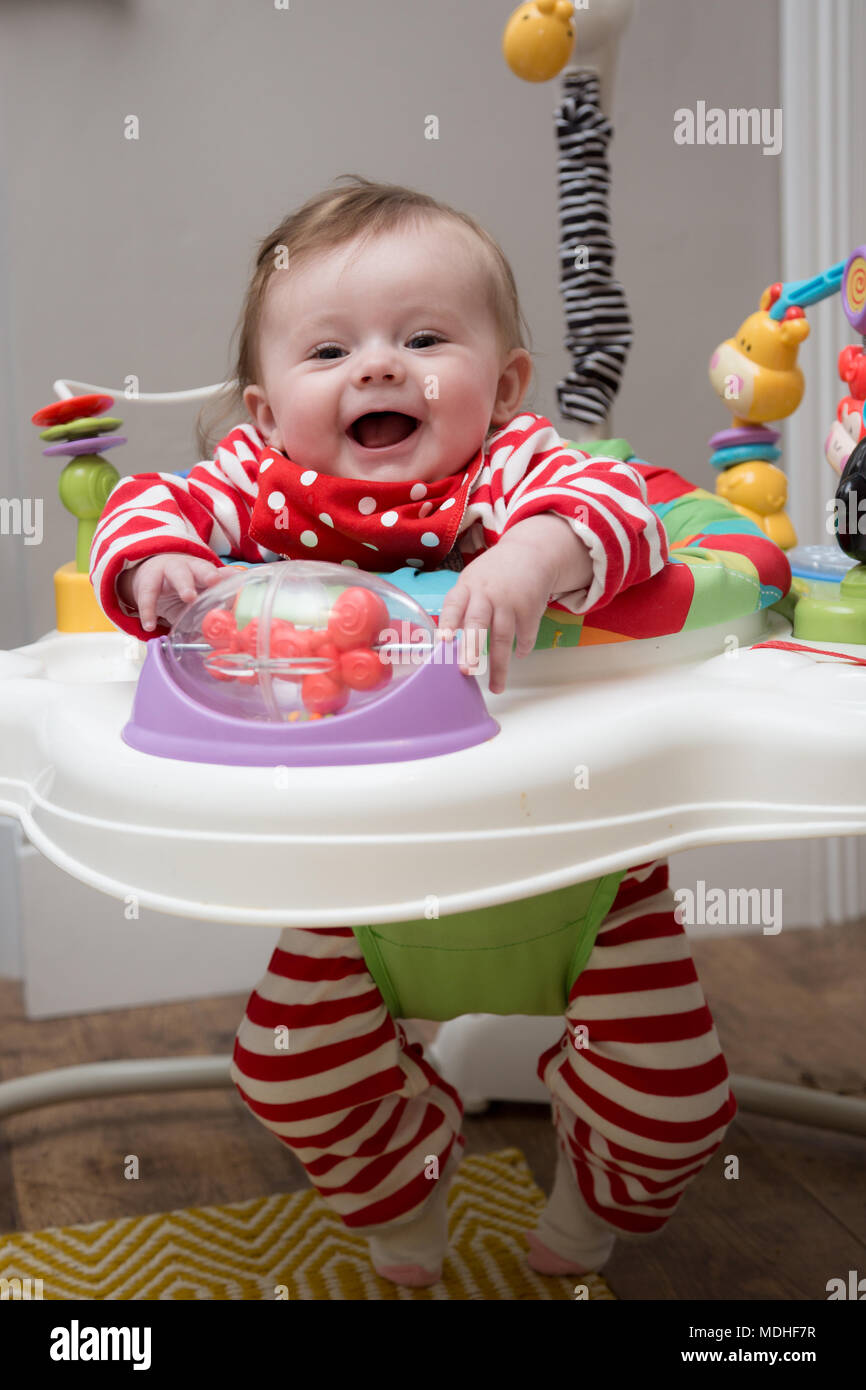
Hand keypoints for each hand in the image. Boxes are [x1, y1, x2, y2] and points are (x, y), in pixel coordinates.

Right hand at [117, 553, 228, 631]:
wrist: (148, 577)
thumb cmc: (180, 589)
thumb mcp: (197, 596)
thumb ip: (214, 607)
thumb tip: (233, 625)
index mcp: (204, 572)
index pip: (217, 573)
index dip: (225, 578)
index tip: (234, 583)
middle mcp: (189, 567)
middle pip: (200, 568)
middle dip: (208, 574)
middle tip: (214, 582)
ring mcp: (168, 571)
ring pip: (177, 574)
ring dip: (184, 585)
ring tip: (189, 598)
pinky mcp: (148, 580)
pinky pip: (148, 596)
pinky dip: (148, 611)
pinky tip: (149, 625)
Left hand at [438, 515, 592, 692]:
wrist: (531, 552)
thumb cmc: (493, 574)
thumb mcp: (472, 581)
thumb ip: (461, 607)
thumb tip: (449, 643)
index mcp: (467, 587)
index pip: (454, 605)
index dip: (448, 622)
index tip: (443, 640)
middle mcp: (487, 594)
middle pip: (478, 623)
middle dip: (472, 648)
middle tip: (466, 671)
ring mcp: (510, 601)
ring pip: (503, 637)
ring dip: (500, 665)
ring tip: (496, 687)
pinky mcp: (531, 608)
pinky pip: (526, 635)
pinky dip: (523, 648)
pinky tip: (519, 656)